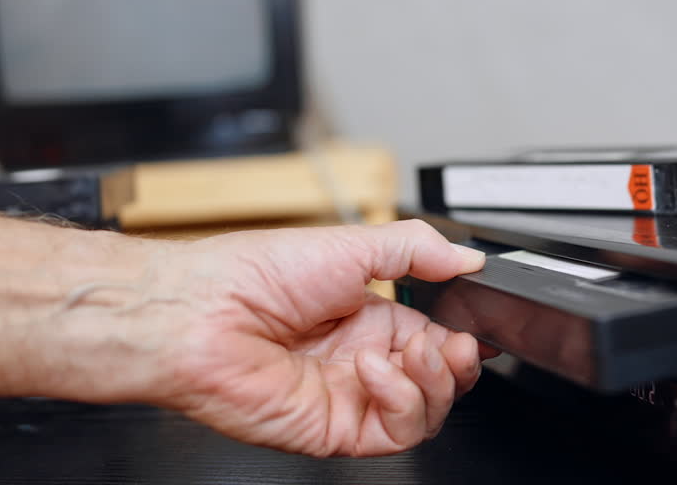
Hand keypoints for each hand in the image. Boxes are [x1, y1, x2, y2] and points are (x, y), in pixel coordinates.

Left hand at [133, 220, 488, 456]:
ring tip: (416, 353)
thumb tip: (467, 259)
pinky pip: (394, 433)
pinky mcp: (336, 429)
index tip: (477, 323)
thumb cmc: (251, 275)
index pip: (435, 335)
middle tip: (454, 342)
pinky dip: (401, 402)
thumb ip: (415, 249)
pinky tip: (376, 371)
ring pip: (426, 412)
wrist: (198, 313)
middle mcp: (360, 358)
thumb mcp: (348, 243)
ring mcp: (349, 396)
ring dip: (436, 382)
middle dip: (459, 361)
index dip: (461, 335)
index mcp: (366, 315)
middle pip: (439, 379)